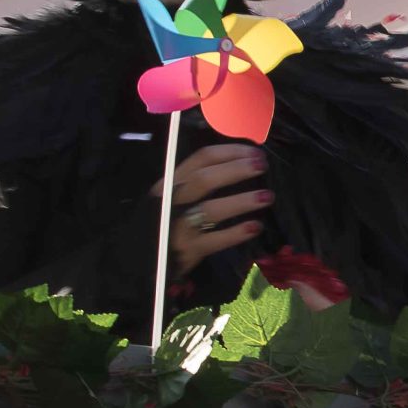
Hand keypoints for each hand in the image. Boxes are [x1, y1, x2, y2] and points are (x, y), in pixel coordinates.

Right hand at [161, 143, 271, 273]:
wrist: (141, 256)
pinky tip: (255, 227)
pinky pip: (215, 240)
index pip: (201, 158)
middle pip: (205, 180)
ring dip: (241, 201)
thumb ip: (197, 179)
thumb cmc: (165, 220)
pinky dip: (236, 233)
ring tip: (267, 196)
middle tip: (262, 166)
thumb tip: (239, 161)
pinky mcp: (188, 250)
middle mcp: (173, 201)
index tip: (255, 152)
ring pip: (210, 210)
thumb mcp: (173, 194)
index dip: (230, 152)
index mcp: (171, 182)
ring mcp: (179, 226)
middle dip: (237, 169)